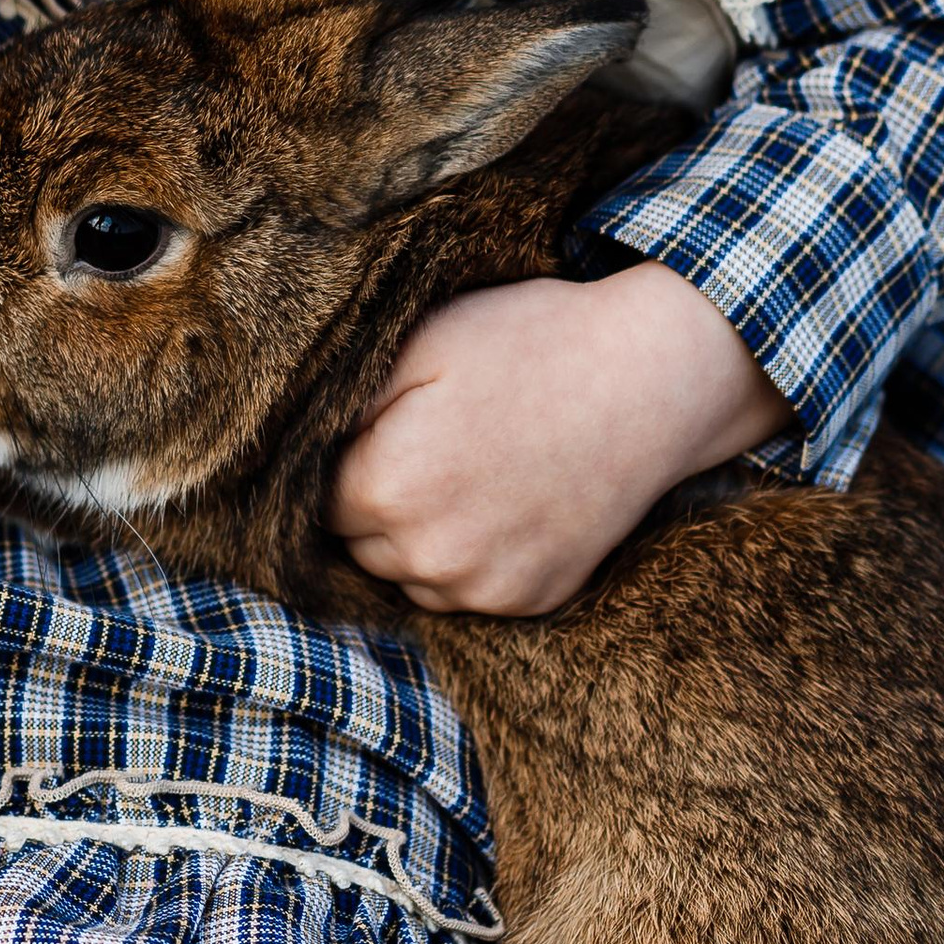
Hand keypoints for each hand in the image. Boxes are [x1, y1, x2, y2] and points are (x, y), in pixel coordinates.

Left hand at [327, 263, 792, 616]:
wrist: (651, 382)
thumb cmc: (530, 345)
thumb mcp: (422, 342)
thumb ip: (346, 402)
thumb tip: (292, 444)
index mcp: (387, 487)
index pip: (318, 499)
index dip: (344, 460)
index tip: (378, 429)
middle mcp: (430, 556)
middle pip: (359, 543)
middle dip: (376, 500)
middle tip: (428, 443)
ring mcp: (485, 588)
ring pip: (409, 574)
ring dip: (419, 536)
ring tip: (467, 470)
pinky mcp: (530, 601)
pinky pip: (468, 592)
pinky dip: (472, 557)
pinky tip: (504, 501)